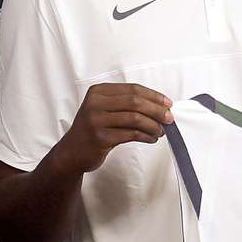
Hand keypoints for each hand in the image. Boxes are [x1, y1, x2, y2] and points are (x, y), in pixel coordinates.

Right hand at [52, 83, 172, 174]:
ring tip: (160, 131)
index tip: (168, 104)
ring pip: (135, 118)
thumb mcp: (104, 110)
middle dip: (156, 110)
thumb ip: (125, 104)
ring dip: (153, 125)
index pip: (132, 89)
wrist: (72, 152)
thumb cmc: (93, 130)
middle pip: (135, 102)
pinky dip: (146, 136)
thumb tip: (159, 106)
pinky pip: (131, 134)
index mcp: (98, 92)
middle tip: (169, 118)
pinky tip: (151, 139)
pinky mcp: (100, 138)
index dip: (153, 96)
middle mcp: (95, 103)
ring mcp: (96, 120)